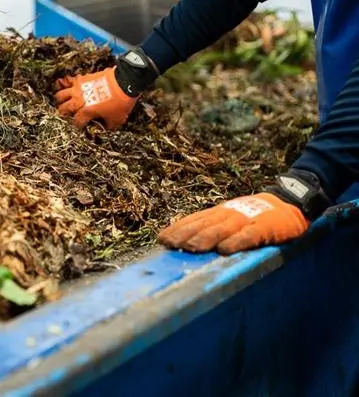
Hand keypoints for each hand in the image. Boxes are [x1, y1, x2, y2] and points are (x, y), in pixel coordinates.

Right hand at [54, 67, 136, 129]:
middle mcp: (78, 100)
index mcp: (86, 111)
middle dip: (63, 114)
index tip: (80, 126)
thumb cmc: (121, 102)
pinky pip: (68, 81)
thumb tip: (104, 126)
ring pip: (60, 94)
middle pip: (63, 108)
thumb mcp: (117, 119)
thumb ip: (107, 125)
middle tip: (66, 115)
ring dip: (61, 99)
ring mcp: (78, 88)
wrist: (125, 81)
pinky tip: (67, 86)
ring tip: (63, 101)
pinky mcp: (82, 78)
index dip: (78, 126)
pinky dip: (65, 84)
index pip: (76, 122)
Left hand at [158, 193, 308, 254]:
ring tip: (191, 248)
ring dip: (205, 238)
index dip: (178, 228)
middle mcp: (228, 214)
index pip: (194, 220)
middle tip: (171, 245)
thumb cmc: (255, 215)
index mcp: (218, 213)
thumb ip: (213, 228)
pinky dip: (236, 241)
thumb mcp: (231, 218)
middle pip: (203, 224)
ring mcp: (246, 219)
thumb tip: (187, 242)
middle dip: (185, 234)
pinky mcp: (264, 227)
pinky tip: (225, 249)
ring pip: (221, 229)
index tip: (162, 239)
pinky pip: (249, 235)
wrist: (289, 202)